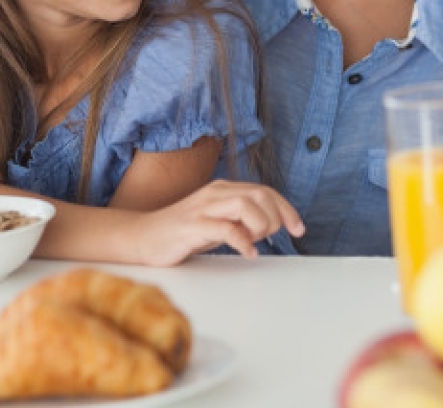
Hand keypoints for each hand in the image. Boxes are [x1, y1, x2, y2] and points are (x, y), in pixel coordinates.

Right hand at [136, 180, 303, 266]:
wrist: (143, 238)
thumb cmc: (183, 233)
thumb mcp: (218, 222)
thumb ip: (242, 220)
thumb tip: (272, 225)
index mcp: (223, 189)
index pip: (264, 191)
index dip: (287, 208)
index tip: (299, 229)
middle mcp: (215, 193)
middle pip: (259, 194)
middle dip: (276, 217)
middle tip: (271, 238)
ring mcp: (203, 208)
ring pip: (245, 205)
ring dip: (260, 225)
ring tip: (256, 242)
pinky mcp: (191, 226)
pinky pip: (225, 228)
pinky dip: (243, 241)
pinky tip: (248, 253)